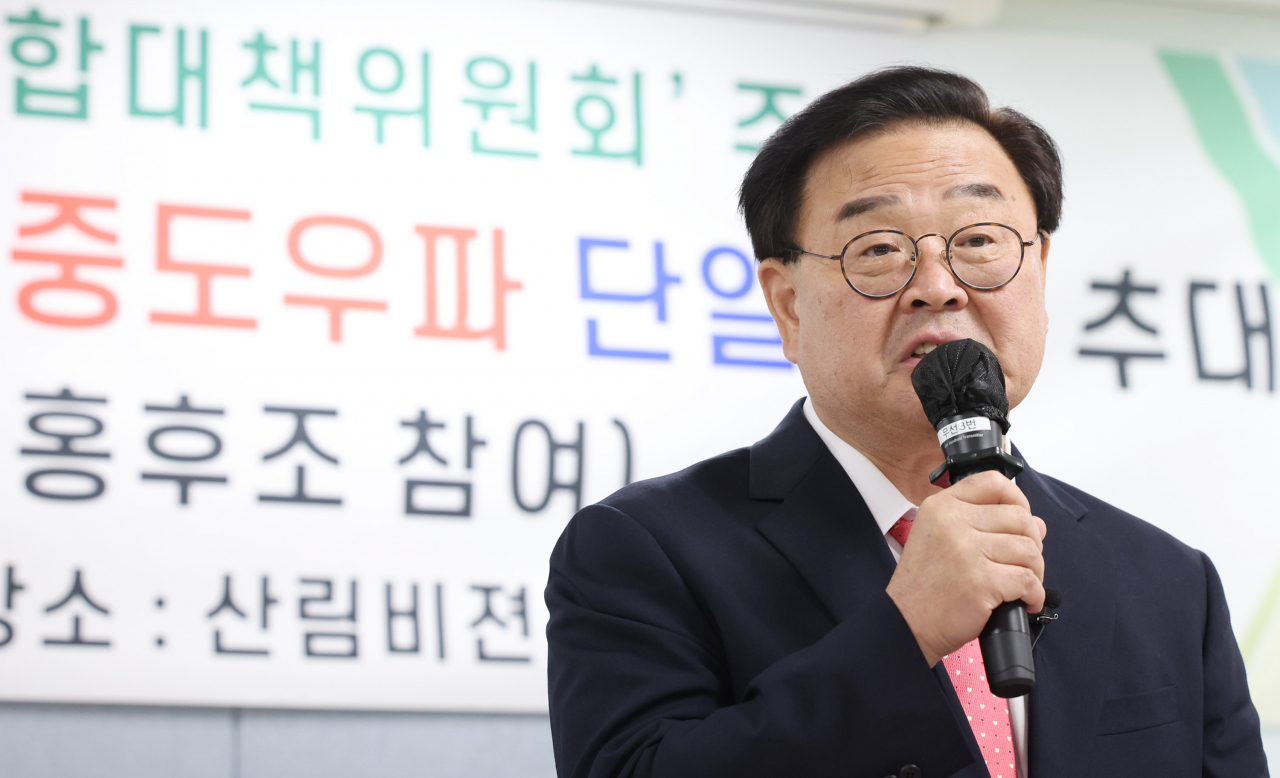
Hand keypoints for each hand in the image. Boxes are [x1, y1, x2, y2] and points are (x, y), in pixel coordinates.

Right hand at [885, 470, 1046, 666]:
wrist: (905, 622)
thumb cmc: (923, 586)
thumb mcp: (937, 538)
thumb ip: (981, 524)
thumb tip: (1036, 523)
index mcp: (941, 507)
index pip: (992, 482)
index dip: (1018, 499)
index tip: (1022, 518)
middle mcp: (953, 522)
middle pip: (1020, 518)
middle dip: (1033, 542)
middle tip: (1025, 562)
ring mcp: (967, 551)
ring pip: (1029, 550)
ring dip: (1036, 571)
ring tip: (1024, 585)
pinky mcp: (982, 581)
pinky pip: (1028, 581)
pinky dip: (1035, 594)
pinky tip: (1025, 602)